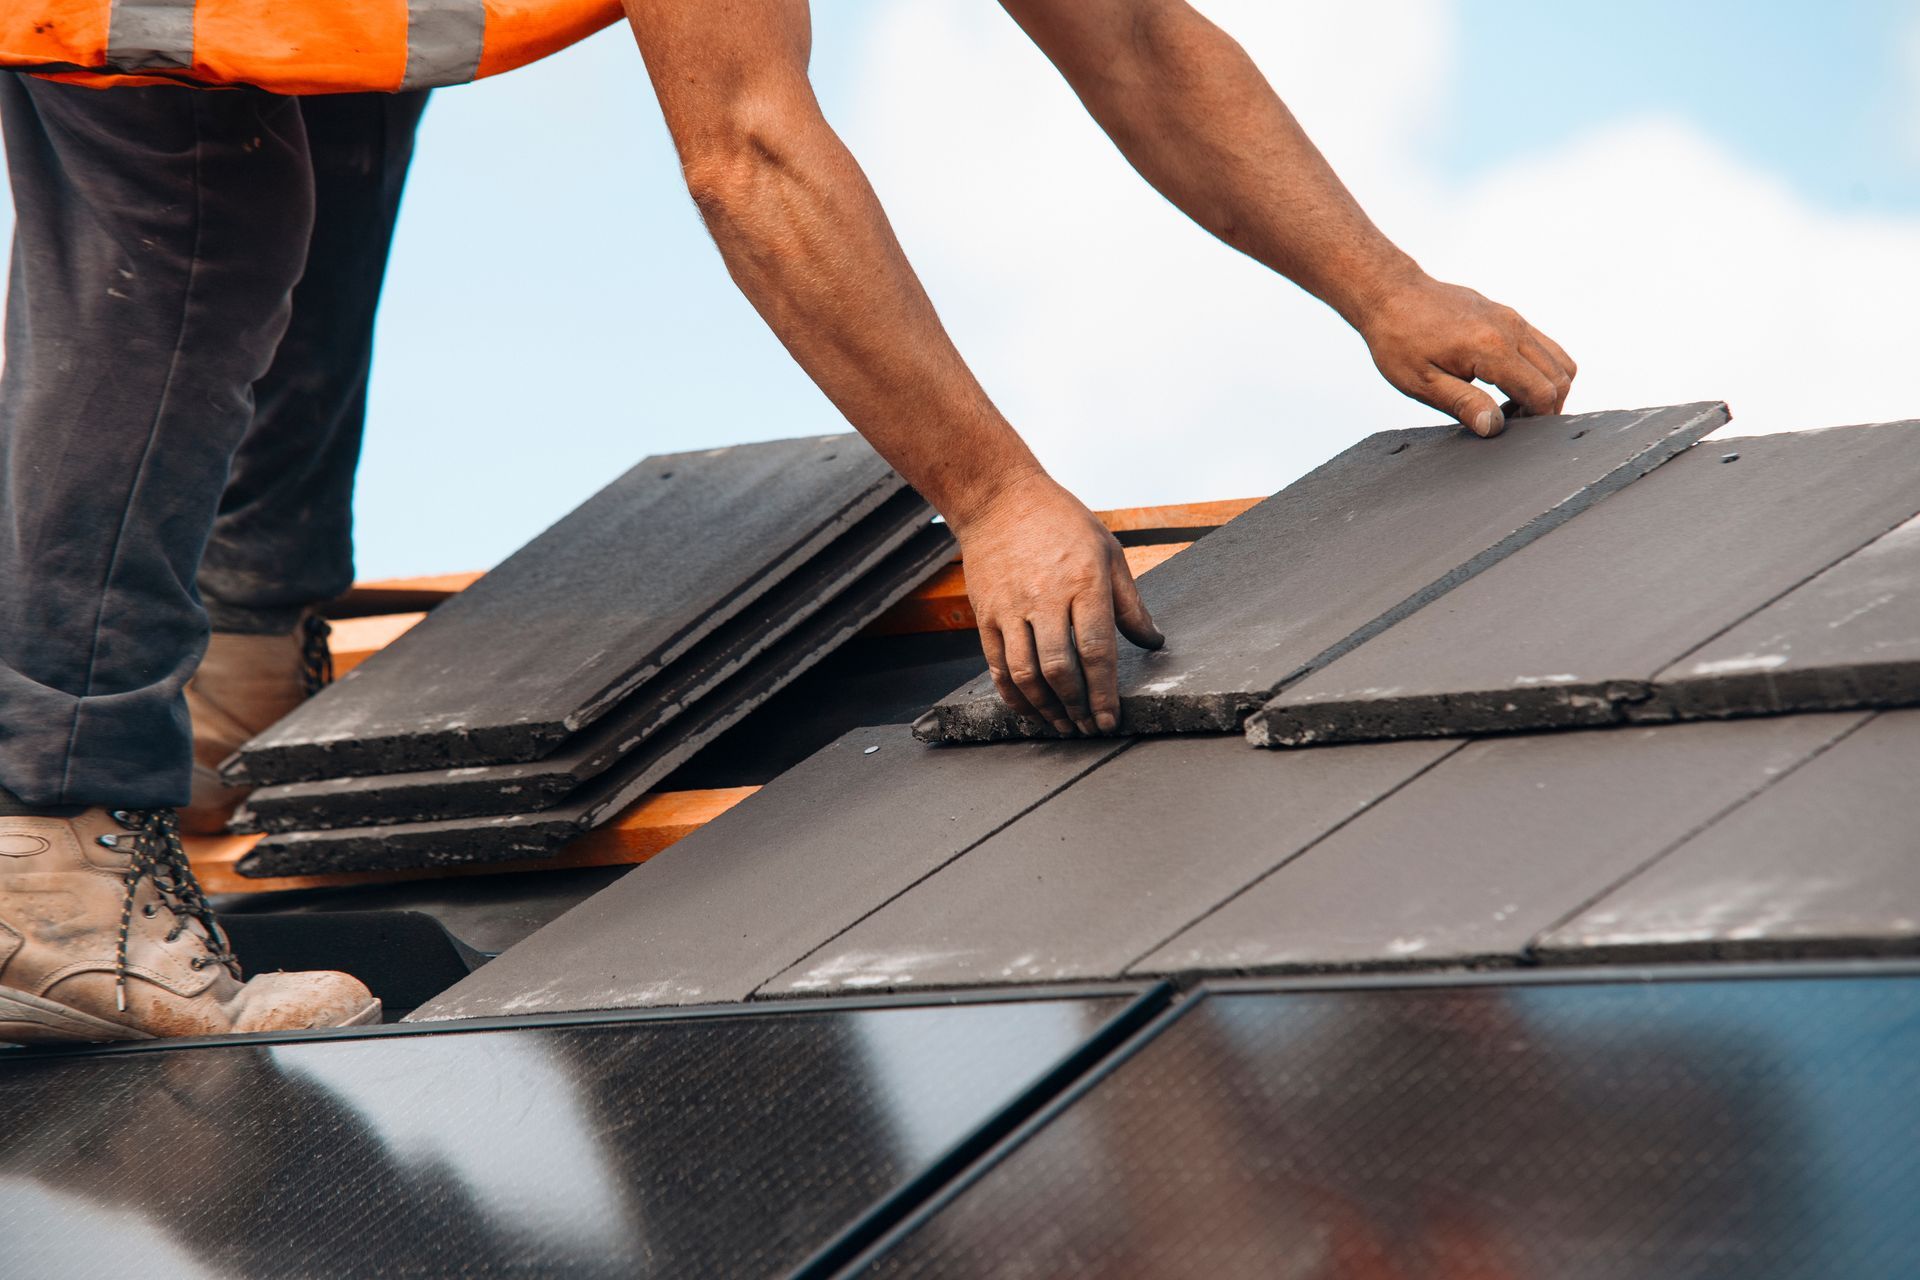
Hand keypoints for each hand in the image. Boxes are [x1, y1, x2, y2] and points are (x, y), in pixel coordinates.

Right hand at [950, 472, 1163, 734]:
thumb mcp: (1108, 551)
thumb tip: (1154, 641)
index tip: (1110, 719)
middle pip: (1060, 669)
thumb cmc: (1061, 522)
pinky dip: (1014, 695)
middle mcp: (1046, 598)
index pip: (1097, 650)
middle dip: (1077, 707)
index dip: (1104, 692)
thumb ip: (1130, 603)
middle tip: (1088, 727)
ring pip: (1026, 673)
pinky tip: (1030, 708)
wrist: (999, 499)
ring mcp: (1011, 608)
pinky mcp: (986, 614)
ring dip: (1046, 708)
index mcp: (1084, 582)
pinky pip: (998, 666)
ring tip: (1063, 724)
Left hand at [1357, 275, 1576, 436]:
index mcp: (1492, 349)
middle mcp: (1511, 329)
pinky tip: (1504, 383)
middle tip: (1511, 422)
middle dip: (1546, 407)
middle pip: (1560, 377)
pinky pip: (1542, 345)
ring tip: (1510, 405)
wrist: (1391, 293)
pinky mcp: (1508, 315)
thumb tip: (1493, 427)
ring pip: (1558, 359)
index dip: (1536, 420)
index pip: (1543, 393)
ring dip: (1546, 387)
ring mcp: (1513, 319)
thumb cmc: (1399, 340)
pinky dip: (1537, 370)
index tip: (1512, 431)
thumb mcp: (1422, 382)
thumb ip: (1463, 405)